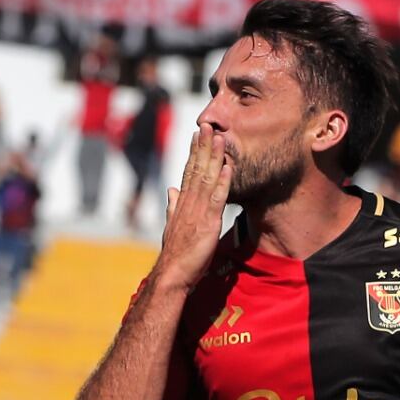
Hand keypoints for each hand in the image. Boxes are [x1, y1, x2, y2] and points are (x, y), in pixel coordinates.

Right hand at [159, 126, 232, 287]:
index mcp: (181, 204)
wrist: (172, 274)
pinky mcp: (207, 223)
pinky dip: (222, 182)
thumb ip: (172, 207)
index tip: (197, 136)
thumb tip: (171, 190)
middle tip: (208, 125)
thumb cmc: (175, 255)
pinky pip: (216, 199)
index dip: (194, 153)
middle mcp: (188, 203)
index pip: (188, 173)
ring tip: (219, 138)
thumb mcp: (172, 227)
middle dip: (203, 147)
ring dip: (213, 158)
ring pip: (206, 179)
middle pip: (196, 169)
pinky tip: (227, 167)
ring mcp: (197, 212)